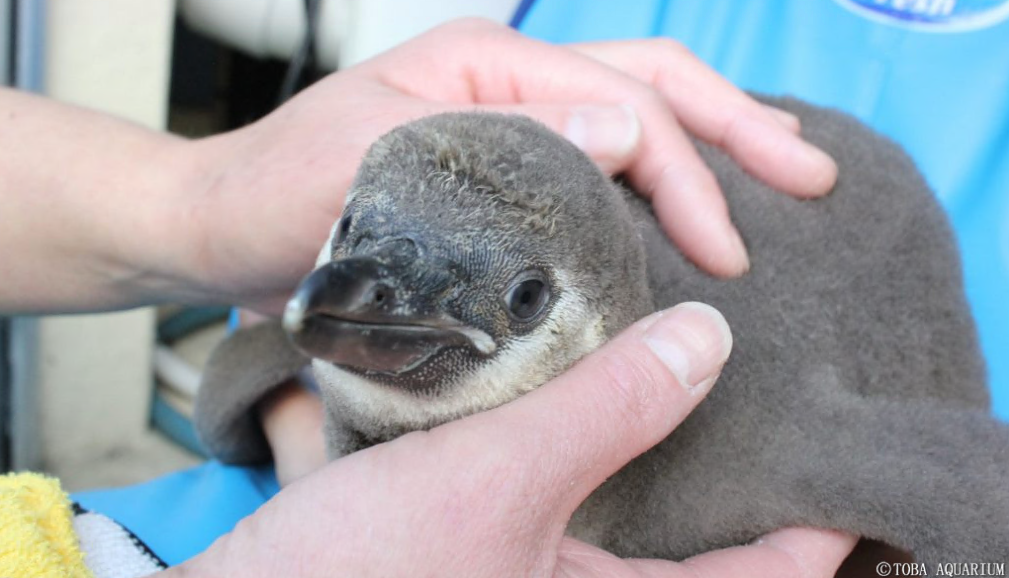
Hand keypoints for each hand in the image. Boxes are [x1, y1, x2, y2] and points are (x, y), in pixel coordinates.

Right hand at [166, 303, 855, 576]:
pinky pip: (571, 532)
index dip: (812, 529)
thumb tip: (707, 339)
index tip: (836, 463)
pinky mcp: (483, 575)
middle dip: (739, 498)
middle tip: (765, 416)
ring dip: (661, 478)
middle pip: (702, 565)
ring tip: (683, 401)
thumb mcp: (497, 477)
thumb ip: (607, 405)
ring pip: (633, 544)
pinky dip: (592, 473)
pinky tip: (581, 417)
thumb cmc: (353, 576)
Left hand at [181, 19, 835, 313]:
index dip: (690, 172)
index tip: (727, 249)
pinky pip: (597, 167)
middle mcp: (511, 84)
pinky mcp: (501, 172)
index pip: (626, 104)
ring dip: (710, 148)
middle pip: (654, 85)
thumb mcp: (377, 161)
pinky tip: (683, 212)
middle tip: (814, 174)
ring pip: (634, 119)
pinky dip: (652, 184)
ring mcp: (509, 123)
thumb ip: (501, 141)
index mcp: (489, 66)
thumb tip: (627, 128)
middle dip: (740, 126)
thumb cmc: (282, 192)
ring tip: (772, 184)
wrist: (225, 229)